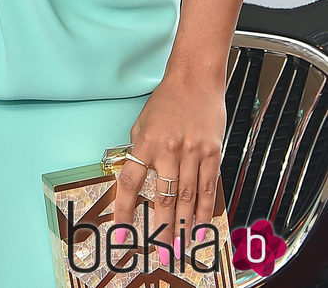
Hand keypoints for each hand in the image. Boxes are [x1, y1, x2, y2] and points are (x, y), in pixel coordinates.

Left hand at [112, 75, 224, 268]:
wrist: (195, 80)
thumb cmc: (166, 100)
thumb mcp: (142, 122)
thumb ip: (139, 149)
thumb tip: (136, 175)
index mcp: (145, 142)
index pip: (130, 182)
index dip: (124, 209)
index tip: (122, 230)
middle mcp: (168, 150)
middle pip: (163, 197)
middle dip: (162, 228)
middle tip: (162, 252)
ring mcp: (192, 153)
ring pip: (187, 197)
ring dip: (184, 225)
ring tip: (182, 246)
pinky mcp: (212, 154)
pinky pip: (207, 188)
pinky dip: (204, 209)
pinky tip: (201, 225)